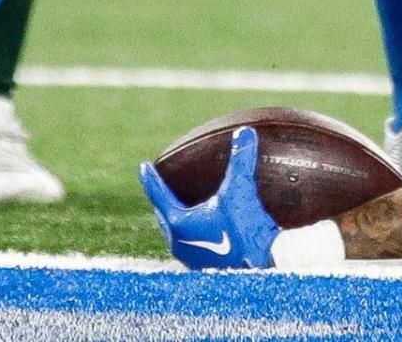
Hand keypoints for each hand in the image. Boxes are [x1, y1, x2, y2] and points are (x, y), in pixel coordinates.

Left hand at [139, 126, 278, 269]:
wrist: (258, 268)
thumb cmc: (243, 231)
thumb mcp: (240, 192)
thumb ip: (240, 162)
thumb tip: (244, 133)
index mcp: (179, 223)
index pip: (159, 195)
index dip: (151, 179)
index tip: (143, 167)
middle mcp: (179, 241)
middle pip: (164, 216)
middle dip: (162, 201)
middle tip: (161, 189)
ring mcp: (190, 256)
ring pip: (176, 232)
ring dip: (177, 218)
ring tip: (181, 209)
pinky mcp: (205, 265)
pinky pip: (191, 242)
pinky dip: (192, 231)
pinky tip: (205, 229)